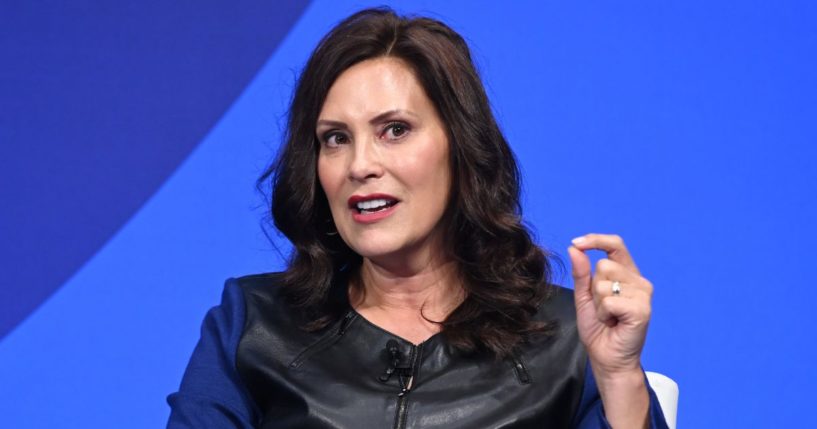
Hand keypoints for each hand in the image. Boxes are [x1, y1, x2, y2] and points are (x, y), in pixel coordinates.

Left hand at [568, 233, 651, 426]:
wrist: (606, 357)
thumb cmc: (598, 328)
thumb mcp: (584, 297)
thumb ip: (581, 273)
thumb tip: (574, 248)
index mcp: (627, 274)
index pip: (615, 244)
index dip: (595, 240)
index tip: (576, 243)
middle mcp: (639, 281)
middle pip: (605, 265)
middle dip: (593, 288)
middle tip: (602, 307)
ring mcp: (643, 294)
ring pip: (604, 283)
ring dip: (598, 303)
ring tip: (608, 316)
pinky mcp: (642, 309)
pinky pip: (609, 300)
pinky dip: (604, 313)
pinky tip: (613, 323)